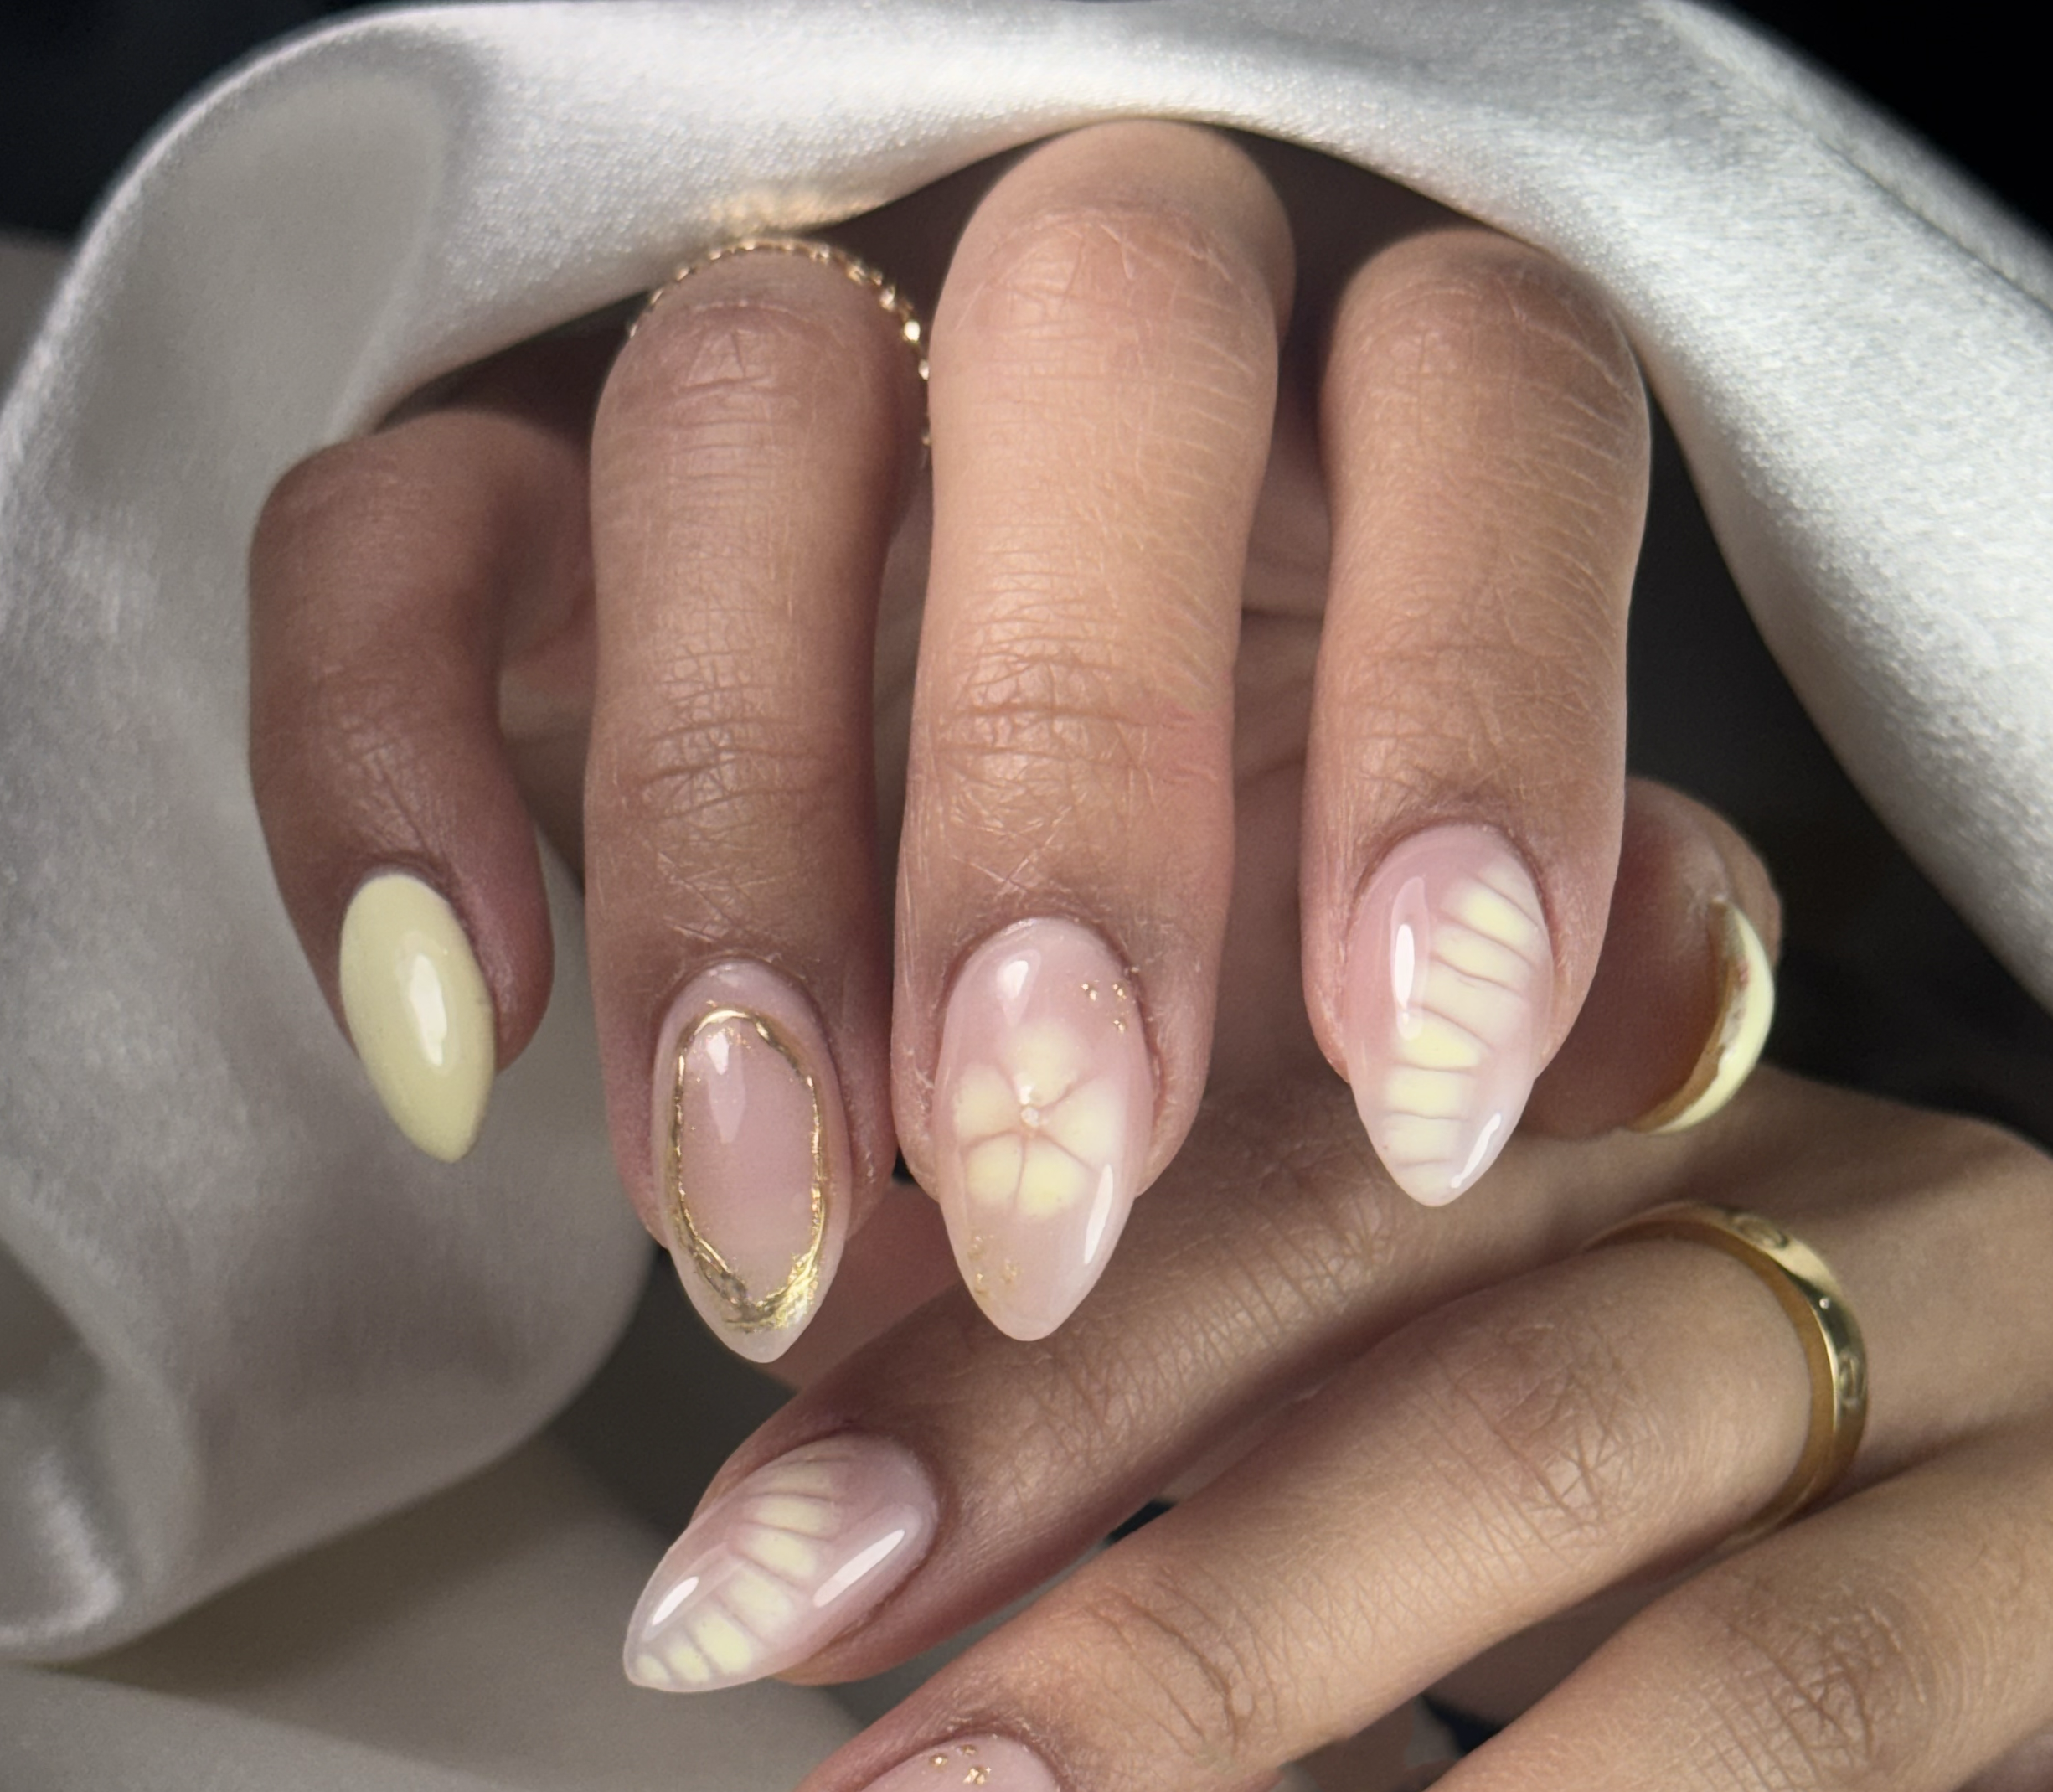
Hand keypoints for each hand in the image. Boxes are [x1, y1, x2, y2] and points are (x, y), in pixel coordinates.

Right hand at [248, 123, 1768, 1365]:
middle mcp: (1084, 295)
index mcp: (1370, 385)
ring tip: (754, 1234)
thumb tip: (1672, 1028)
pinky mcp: (495, 468)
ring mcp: (773, 358)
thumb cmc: (1240, 898)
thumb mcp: (1417, 952)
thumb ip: (1564, 970)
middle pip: (1096, 357)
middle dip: (1060, 801)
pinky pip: (380, 531)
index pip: (1483, 401)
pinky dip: (381, 782)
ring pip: (722, 442)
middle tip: (1037, 1201)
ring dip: (726, 861)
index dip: (1468, 729)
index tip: (1423, 1099)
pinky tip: (461, 1051)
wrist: (951, 873)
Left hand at [628, 1022, 2052, 1791]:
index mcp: (1687, 1124)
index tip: (731, 1611)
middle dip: (1158, 1681)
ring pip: (1775, 1687)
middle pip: (1519, 1436)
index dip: (1011, 1405)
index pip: (1315, 1208)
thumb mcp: (1517, 1319)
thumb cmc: (1776, 1422)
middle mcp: (1912, 1272)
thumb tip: (833, 1506)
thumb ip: (1233, 1358)